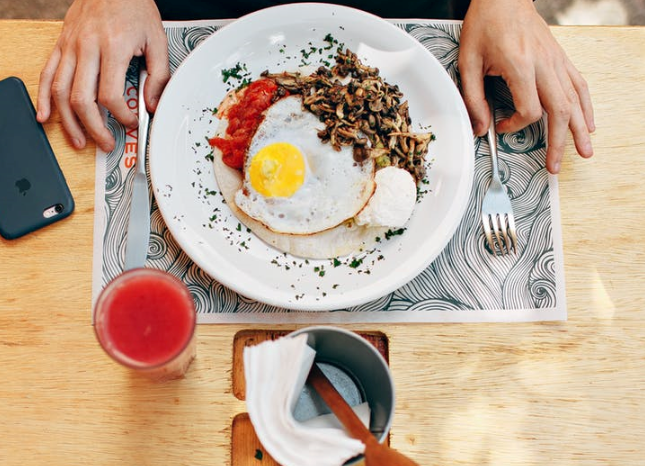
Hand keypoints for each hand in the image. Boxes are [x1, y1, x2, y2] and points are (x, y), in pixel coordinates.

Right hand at [37, 0, 169, 151]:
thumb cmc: (134, 7)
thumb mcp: (157, 39)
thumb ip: (158, 75)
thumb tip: (152, 104)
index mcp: (114, 47)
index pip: (111, 94)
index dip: (121, 116)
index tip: (131, 123)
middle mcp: (87, 47)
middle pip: (82, 98)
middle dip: (94, 128)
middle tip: (106, 143)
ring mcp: (70, 46)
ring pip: (61, 91)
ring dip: (69, 122)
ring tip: (80, 141)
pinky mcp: (61, 44)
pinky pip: (47, 74)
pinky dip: (44, 98)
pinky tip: (46, 116)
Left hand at [458, 0, 594, 173]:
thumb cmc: (485, 25)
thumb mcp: (468, 62)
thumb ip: (473, 98)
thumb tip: (480, 128)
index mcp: (520, 66)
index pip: (529, 110)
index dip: (515, 125)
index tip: (500, 127)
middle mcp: (544, 65)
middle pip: (560, 111)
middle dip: (559, 142)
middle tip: (555, 166)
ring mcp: (556, 61)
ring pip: (574, 100)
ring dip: (579, 129)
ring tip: (584, 152)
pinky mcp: (560, 58)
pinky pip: (579, 85)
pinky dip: (585, 106)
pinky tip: (587, 123)